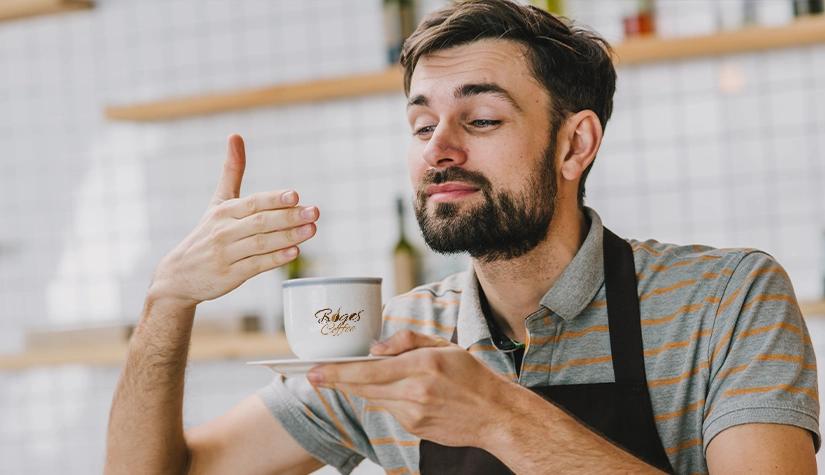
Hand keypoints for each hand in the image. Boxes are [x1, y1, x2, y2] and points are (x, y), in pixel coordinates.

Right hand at [148, 134, 318, 306]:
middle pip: (260, 222)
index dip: (274, 199)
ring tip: (311, 230)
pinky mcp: (230, 275)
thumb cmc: (206, 235)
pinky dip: (275, 258)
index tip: (295, 196)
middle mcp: (223, 231)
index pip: (252, 203)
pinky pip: (256, 265)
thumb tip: (235, 135)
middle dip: (290, 217)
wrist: (179, 276)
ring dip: (288, 236)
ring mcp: (226, 254)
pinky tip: (294, 252)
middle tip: (315, 212)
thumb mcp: (217, 202)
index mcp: (223, 212)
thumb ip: (231, 172)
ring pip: (261, 243)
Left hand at [307, 330, 515, 447]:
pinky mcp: (414, 429)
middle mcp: (414, 392)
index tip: (313, 371)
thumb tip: (375, 349)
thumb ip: (406, 341)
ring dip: (358, 389)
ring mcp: (413, 414)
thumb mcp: (443, 345)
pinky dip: (384, 399)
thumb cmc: (472, 376)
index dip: (337, 373)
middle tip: (312, 375)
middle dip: (335, 381)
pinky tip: (391, 391)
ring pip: (373, 400)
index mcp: (421, 366)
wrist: (495, 415)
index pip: (368, 371)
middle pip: (362, 388)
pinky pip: (389, 410)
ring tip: (341, 379)